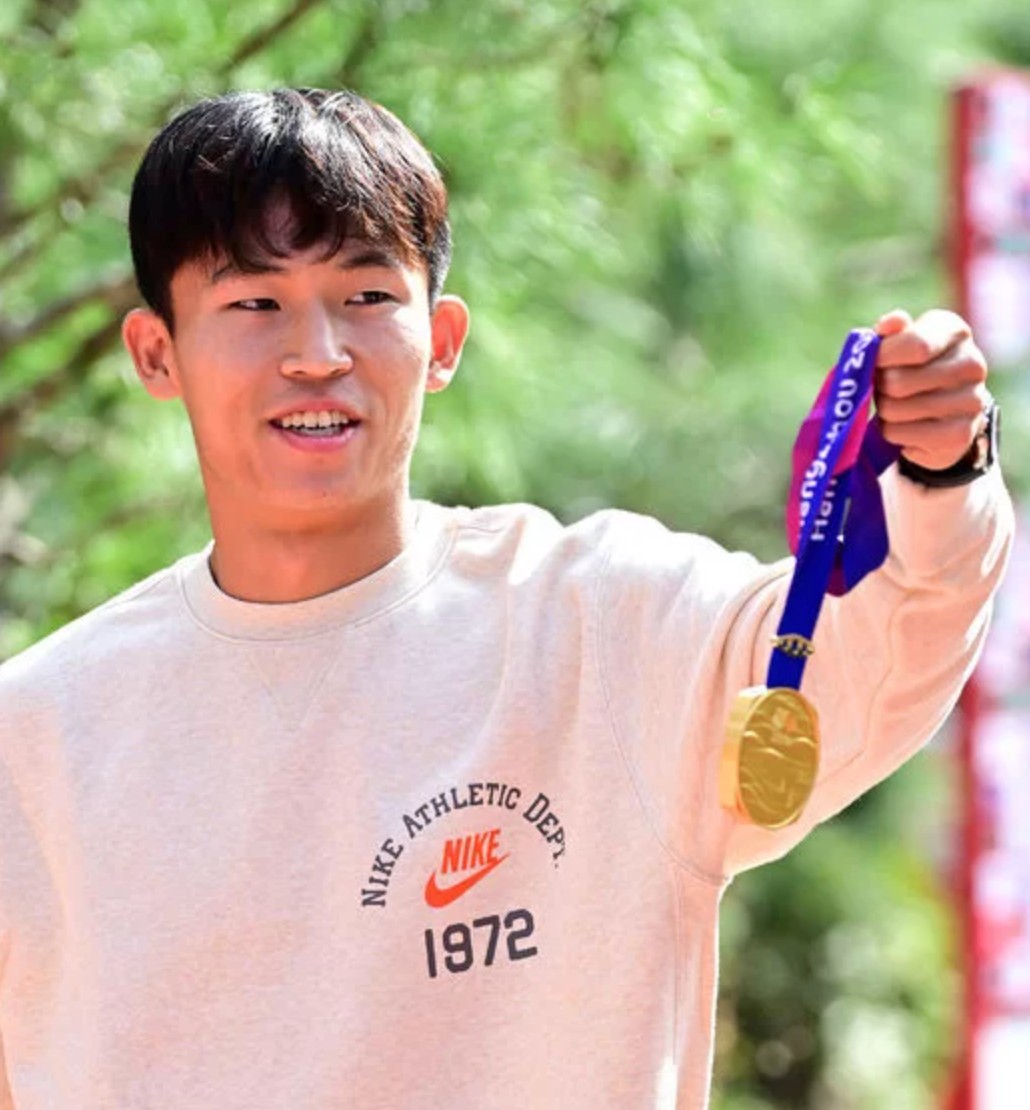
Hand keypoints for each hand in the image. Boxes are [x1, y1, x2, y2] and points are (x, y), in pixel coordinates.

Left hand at [873, 308, 988, 470]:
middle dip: (879, 387)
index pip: (915, 345)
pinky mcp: (960, 434)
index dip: (882, 357)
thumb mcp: (898, 342)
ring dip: (884, 412)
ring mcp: (971, 401)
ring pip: (894, 410)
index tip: (875, 362)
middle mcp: (972, 364)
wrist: (942, 410)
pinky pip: (900, 434)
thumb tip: (891, 323)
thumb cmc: (909, 367)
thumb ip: (890, 331)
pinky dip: (892, 433)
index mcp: (955, 332)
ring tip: (898, 405)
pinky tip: (906, 425)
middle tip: (885, 387)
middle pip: (897, 382)